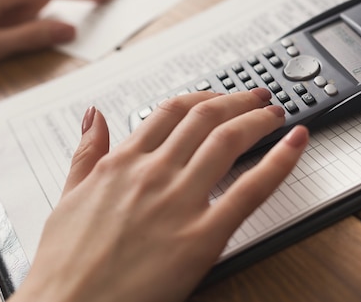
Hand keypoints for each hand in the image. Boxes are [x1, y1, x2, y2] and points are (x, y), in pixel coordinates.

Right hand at [10, 89, 308, 301]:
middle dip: (237, 101)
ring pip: (227, 140)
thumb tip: (93, 116)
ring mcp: (179, 201)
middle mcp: (153, 173)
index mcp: (122, 163)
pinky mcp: (202, 237)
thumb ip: (86, 152)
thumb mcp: (69, 196)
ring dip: (257, 119)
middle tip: (256, 97)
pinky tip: (295, 144)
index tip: (218, 97)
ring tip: (274, 114)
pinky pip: (250, 190)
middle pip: (205, 118)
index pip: (170, 112)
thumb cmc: (65, 263)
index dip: (202, 98)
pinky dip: (279, 162)